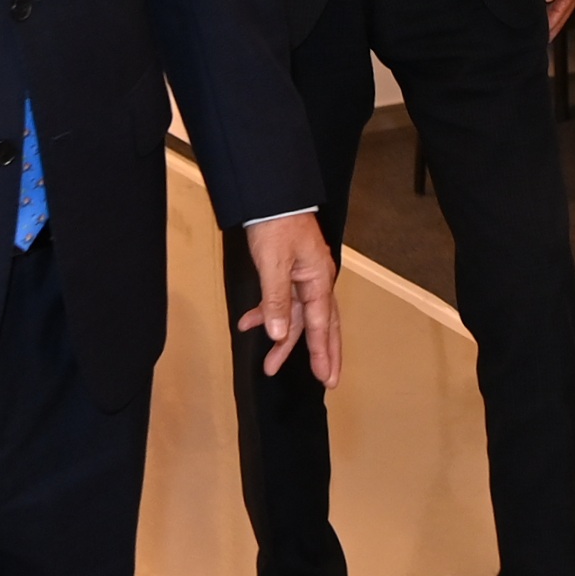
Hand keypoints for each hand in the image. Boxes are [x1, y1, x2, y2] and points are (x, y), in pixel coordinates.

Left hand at [238, 212, 342, 386]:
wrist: (270, 196)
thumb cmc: (276, 224)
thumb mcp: (273, 264)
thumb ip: (276, 301)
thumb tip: (280, 334)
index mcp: (318, 280)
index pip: (321, 324)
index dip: (323, 352)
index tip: (326, 377)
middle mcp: (316, 281)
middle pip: (321, 325)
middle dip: (321, 353)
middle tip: (325, 380)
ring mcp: (303, 278)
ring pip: (298, 317)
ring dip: (283, 340)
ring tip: (269, 366)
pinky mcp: (289, 273)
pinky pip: (282, 302)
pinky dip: (267, 314)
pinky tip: (248, 324)